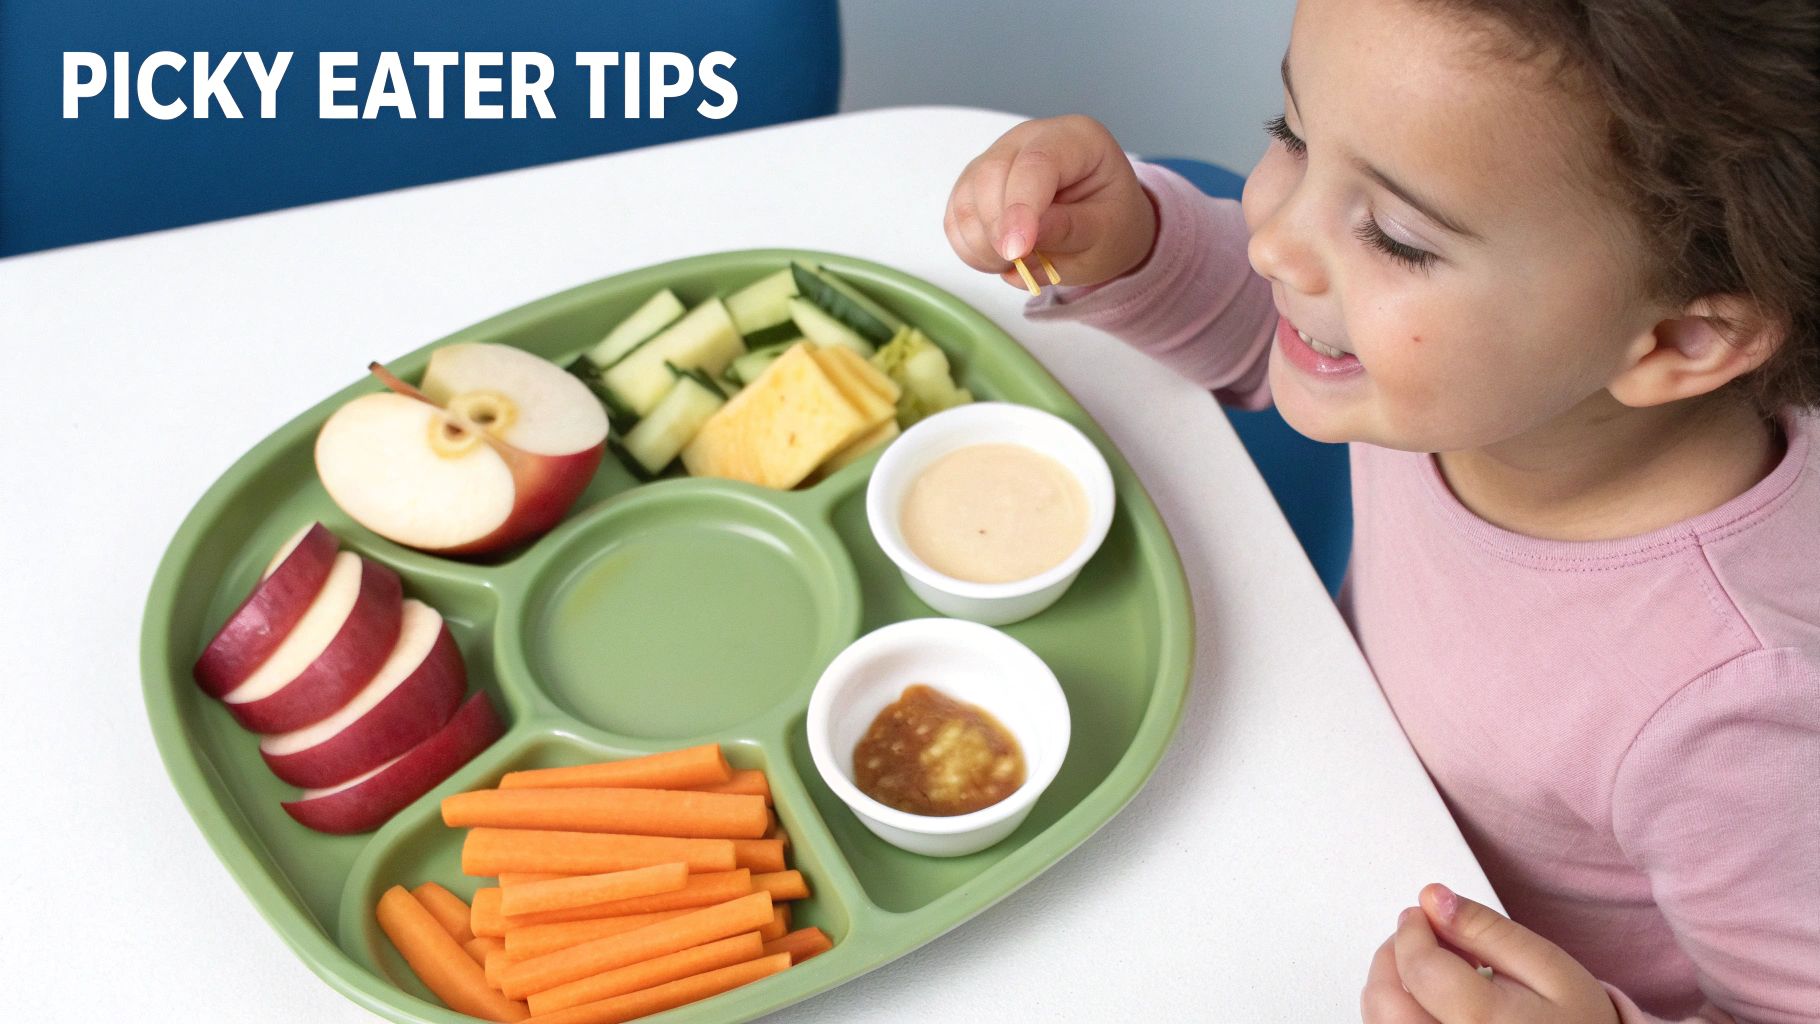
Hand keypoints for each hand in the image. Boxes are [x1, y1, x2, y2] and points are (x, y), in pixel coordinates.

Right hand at [943, 115, 1158, 290]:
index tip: (1017, 252)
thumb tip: (1027, 237)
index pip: (1037, 163)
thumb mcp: (1108, 233)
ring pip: (967, 196)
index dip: (1021, 208)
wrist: (1101, 227)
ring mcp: (998, 157)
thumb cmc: (1111, 223)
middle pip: (991, 174)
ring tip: (1017, 264)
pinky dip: (969, 247)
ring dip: (982, 244)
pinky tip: (999, 259)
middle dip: (998, 230)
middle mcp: (1030, 138)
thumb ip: (1070, 230)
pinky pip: (956, 216)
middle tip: (1020, 265)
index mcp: (1077, 138)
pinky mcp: (975, 184)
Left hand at [1361, 884, 1619, 1023]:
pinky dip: (1398, 1016)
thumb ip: (1488, 930)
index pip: (1418, 967)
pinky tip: (1428, 1005)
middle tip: (1416, 937)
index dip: (1412, 930)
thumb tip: (1433, 898)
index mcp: (1484, 1023)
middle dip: (1391, 957)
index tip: (1421, 915)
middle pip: (1385, 1001)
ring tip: (1426, 972)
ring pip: (1380, 1023)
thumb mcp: (1549, 968)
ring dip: (1389, 988)